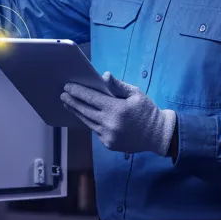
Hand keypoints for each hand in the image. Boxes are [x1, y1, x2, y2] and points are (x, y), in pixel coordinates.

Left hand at [61, 72, 177, 155]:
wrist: (158, 135)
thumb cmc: (147, 111)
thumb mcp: (136, 94)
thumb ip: (118, 85)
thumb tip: (104, 76)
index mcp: (117, 109)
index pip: (91, 98)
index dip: (78, 92)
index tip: (67, 87)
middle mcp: (110, 124)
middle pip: (85, 111)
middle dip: (72, 102)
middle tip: (62, 95)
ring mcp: (108, 136)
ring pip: (87, 122)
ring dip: (77, 112)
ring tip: (68, 104)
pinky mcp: (108, 144)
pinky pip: (95, 130)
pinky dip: (89, 122)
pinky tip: (83, 115)